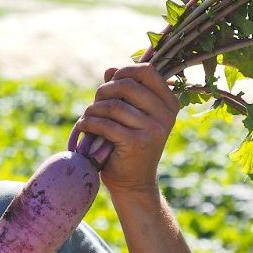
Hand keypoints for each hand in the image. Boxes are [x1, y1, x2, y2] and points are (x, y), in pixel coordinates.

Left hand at [75, 64, 179, 195]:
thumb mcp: (128, 114)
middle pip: (126, 85)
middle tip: (94, 106)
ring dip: (92, 110)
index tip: (110, 83)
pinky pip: (105, 124)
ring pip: (112, 105)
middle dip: (103, 92)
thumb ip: (121, 91)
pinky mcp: (137, 143)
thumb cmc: (126, 143)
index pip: (147, 71)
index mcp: (168, 103)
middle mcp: (165, 114)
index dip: (124, 71)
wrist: (132, 182)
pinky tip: (84, 128)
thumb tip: (110, 70)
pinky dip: (89, 124)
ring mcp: (154, 129)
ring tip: (87, 119)